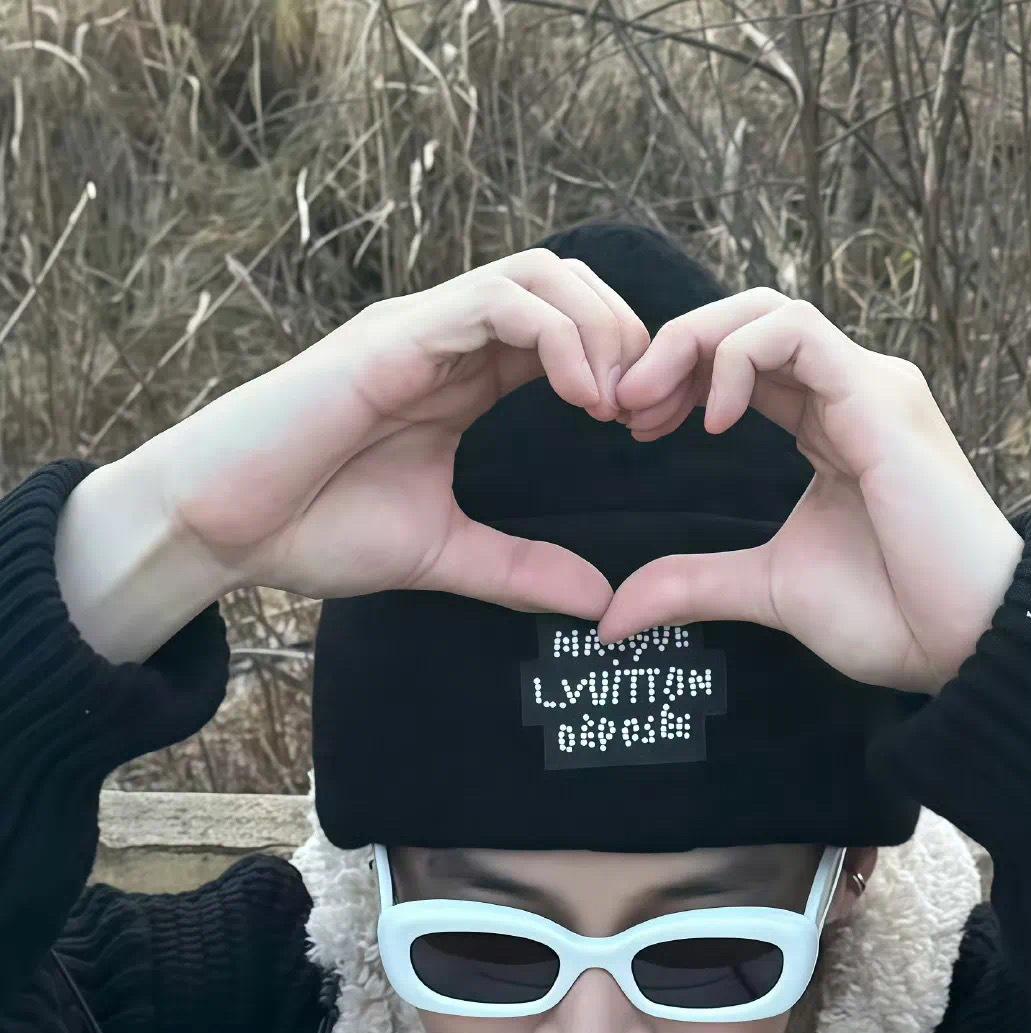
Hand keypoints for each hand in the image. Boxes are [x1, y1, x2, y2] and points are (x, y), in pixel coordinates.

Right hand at [147, 251, 648, 616]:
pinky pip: (496, 301)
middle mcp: (445, 339)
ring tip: (619, 405)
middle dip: (628, 338)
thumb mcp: (442, 555)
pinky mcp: (394, 338)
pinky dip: (556, 335)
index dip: (624, 368)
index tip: (650, 434)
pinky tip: (583, 397)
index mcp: (461, 378)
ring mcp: (419, 330)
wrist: (222, 529)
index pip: (566, 331)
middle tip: (650, 415)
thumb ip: (520, 570)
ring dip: (600, 329)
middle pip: (568, 285)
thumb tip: (601, 601)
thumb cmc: (310, 530)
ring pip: (540, 276)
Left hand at [599, 290, 1023, 690]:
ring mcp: (868, 387)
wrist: (961, 642)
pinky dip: (740, 358)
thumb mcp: (767, 593)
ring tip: (649, 403)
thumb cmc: (890, 615)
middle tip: (621, 405)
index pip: (744, 362)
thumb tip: (614, 616)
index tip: (630, 426)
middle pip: (749, 319)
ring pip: (770, 309)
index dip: (678, 379)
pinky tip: (712, 419)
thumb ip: (694, 586)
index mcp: (829, 424)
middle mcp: (850, 391)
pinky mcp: (879, 397)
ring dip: (695, 343)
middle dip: (674, 349)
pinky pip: (797, 333)